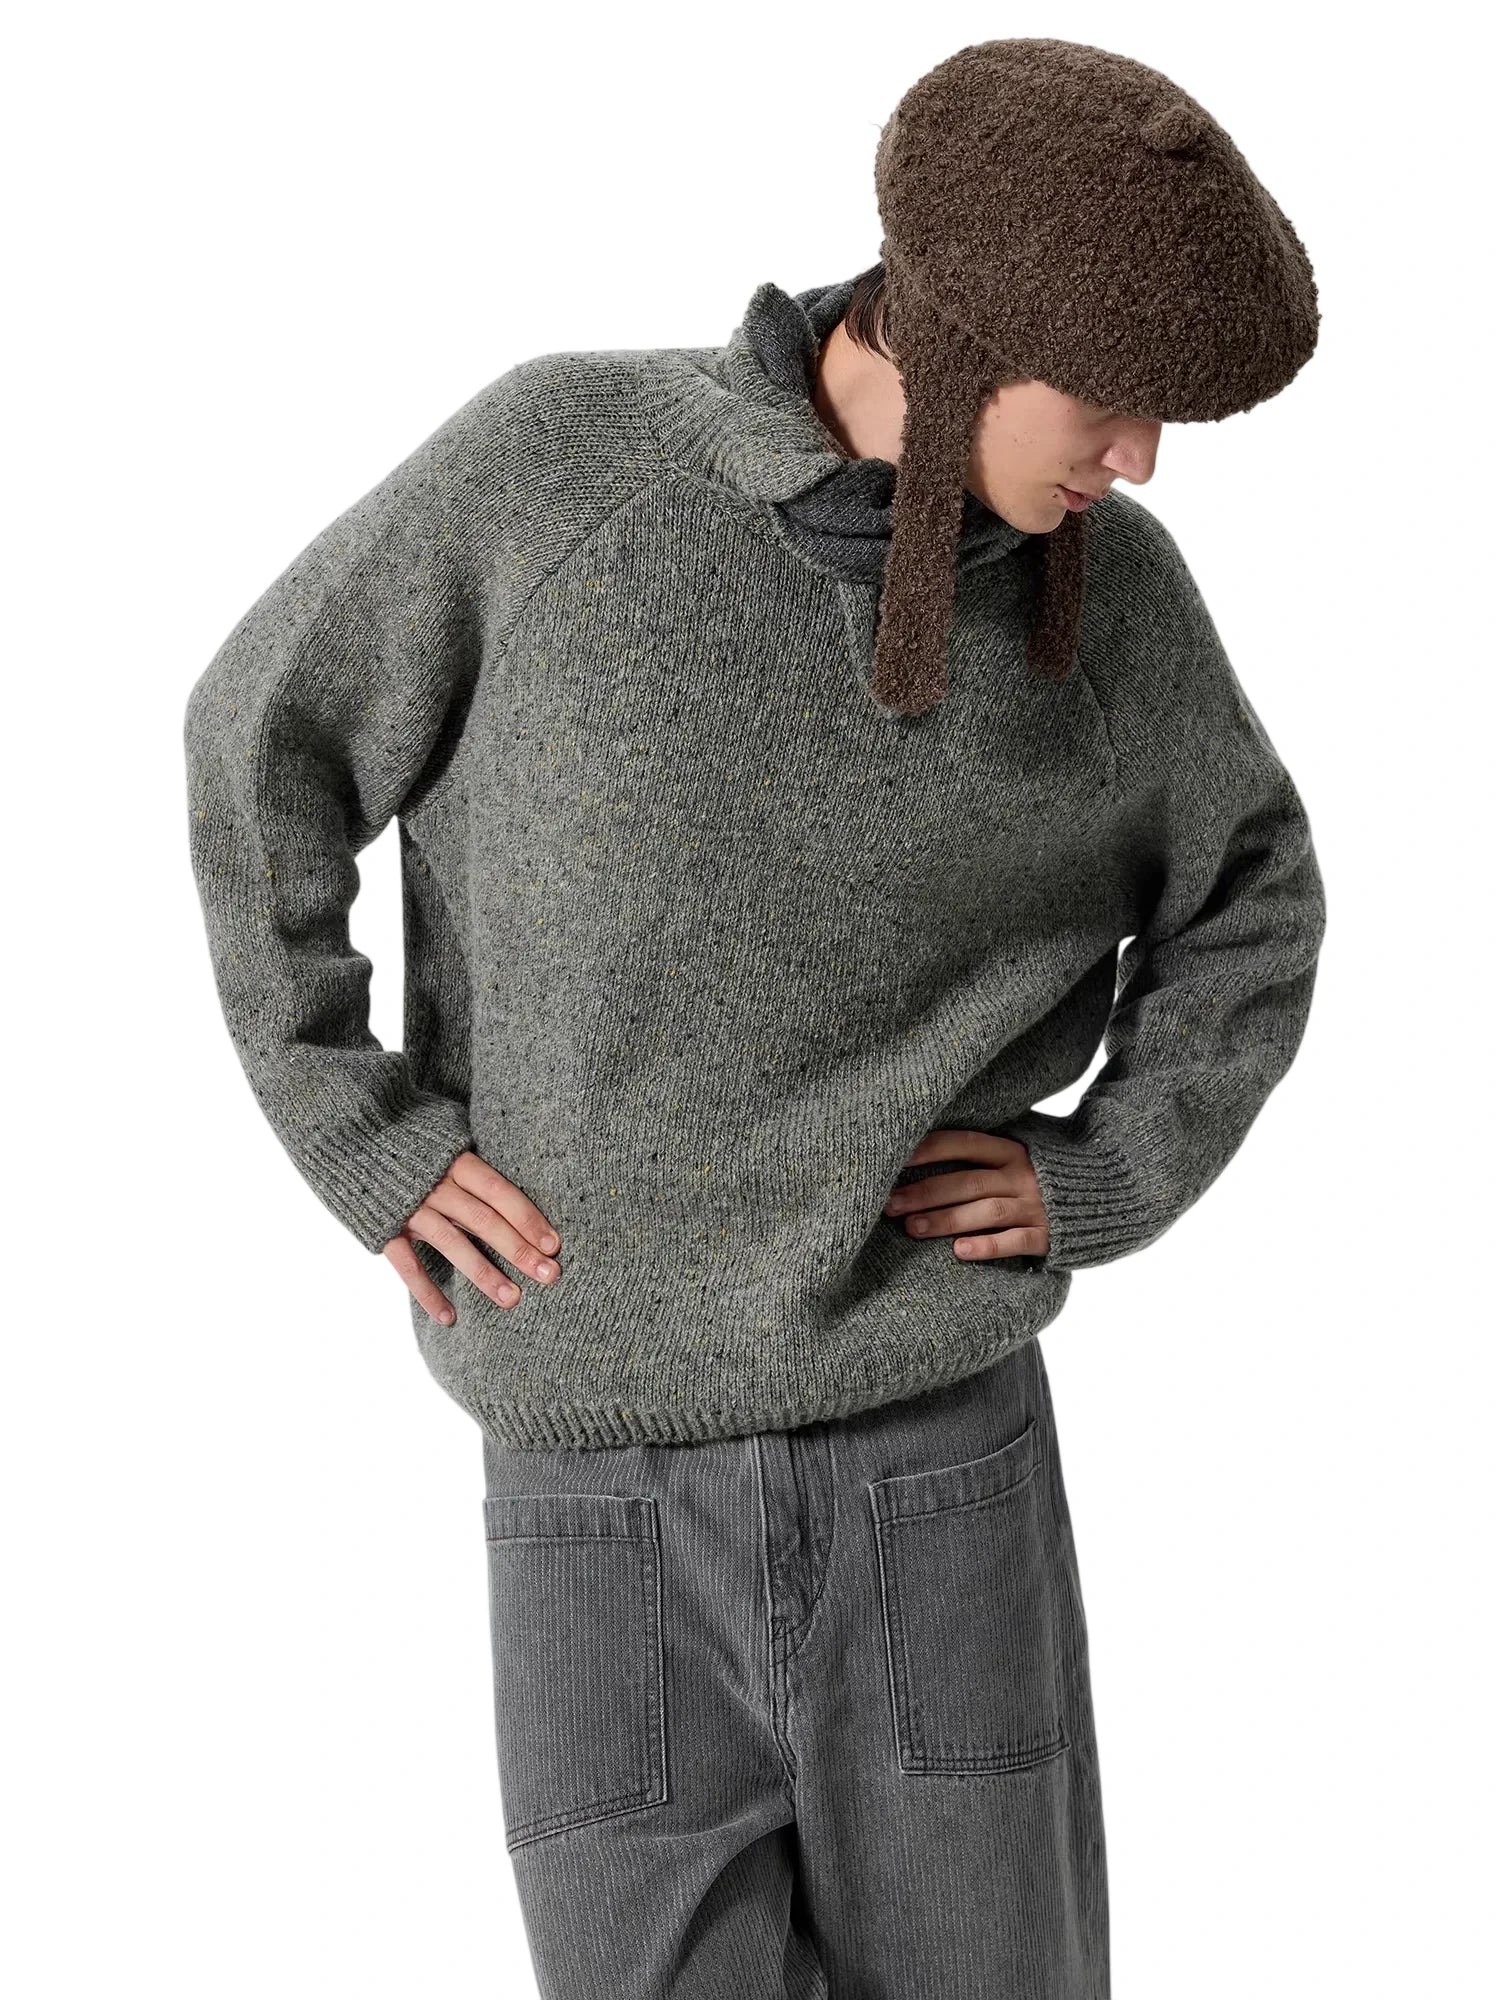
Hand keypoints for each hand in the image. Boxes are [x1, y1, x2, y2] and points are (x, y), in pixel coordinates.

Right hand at [383, 1152, 562, 1324]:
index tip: (553, 1245)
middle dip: (519, 1250)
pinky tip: (450, 1318)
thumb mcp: (446, 1136)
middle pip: (484, 1220)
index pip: (499, 1191)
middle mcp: (434, 1184)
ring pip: (452, 1244)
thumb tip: (520, 1174)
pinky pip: (408, 1266)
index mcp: (455, 1160)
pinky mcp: (384, 1228)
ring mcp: (408, 1208)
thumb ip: (474, 1160)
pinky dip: (428, 1293)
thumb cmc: (410, 1139)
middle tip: (550, 1276)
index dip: (527, 1217)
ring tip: (512, 1299)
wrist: (349, 1136)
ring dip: (484, 1274)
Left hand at [882, 1128, 1049, 1260]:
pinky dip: (987, 1246)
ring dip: (946, 1220)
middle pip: (967, 1182)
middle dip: (925, 1193)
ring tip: (912, 1228)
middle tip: (890, 1205)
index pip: (965, 1144)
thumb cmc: (1049, 1174)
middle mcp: (1023, 1175)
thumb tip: (930, 1146)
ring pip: (986, 1211)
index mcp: (1013, 1150)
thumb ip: (989, 1151)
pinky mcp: (1047, 1235)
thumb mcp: (1025, 1153)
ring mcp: (1036, 1206)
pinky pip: (1015, 1241)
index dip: (931, 1150)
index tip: (897, 1160)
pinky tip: (960, 1252)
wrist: (1109, 1193)